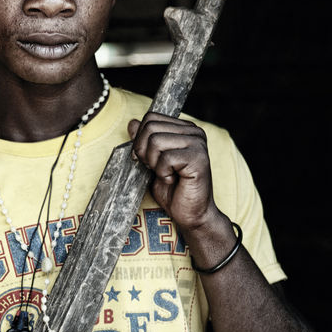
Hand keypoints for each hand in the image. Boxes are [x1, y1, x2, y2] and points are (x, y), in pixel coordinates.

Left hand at [128, 114, 217, 231]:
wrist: (192, 214)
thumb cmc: (173, 191)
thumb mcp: (152, 163)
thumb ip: (144, 142)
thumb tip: (132, 123)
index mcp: (184, 129)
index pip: (151, 118)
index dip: (140, 140)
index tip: (147, 160)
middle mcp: (194, 132)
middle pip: (151, 127)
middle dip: (144, 152)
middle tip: (155, 169)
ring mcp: (198, 143)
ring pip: (156, 141)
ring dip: (154, 163)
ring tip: (166, 174)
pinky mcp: (199, 158)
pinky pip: (166, 158)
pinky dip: (163, 173)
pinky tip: (173, 180)